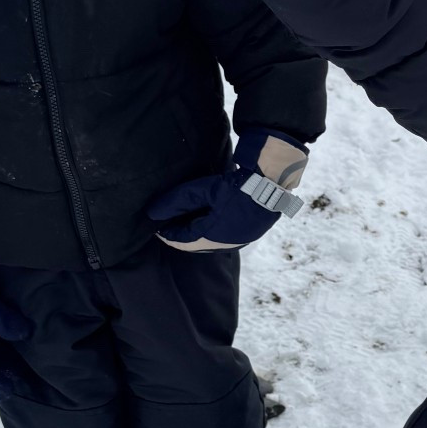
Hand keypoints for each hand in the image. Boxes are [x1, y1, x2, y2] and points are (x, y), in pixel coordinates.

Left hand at [147, 129, 308, 251]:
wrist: (274, 182)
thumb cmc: (238, 187)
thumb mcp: (204, 191)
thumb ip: (177, 201)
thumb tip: (153, 213)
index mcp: (214, 236)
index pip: (183, 240)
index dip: (168, 234)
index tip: (157, 227)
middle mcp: (227, 243)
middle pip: (196, 245)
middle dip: (181, 237)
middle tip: (168, 226)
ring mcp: (240, 240)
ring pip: (210, 243)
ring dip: (196, 235)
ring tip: (186, 223)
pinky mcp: (250, 233)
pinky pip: (223, 239)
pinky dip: (210, 233)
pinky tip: (208, 221)